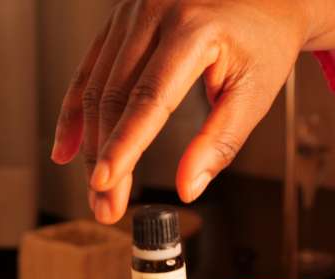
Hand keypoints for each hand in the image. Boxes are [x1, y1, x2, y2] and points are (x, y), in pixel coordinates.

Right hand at [51, 0, 334, 223]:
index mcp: (194, 29)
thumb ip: (219, 142)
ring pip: (96, 87)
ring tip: (94, 185)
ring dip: (90, 143)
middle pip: (114, 97)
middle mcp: (156, 12)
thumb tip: (187, 188)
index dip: (123, 146)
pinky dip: (77, 111)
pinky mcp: (123, 22)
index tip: (106, 184)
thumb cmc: (265, 42)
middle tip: (103, 204)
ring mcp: (133, 12)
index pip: (149, 99)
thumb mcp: (254, 94)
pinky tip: (69, 144)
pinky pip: (90, 69)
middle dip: (104, 157)